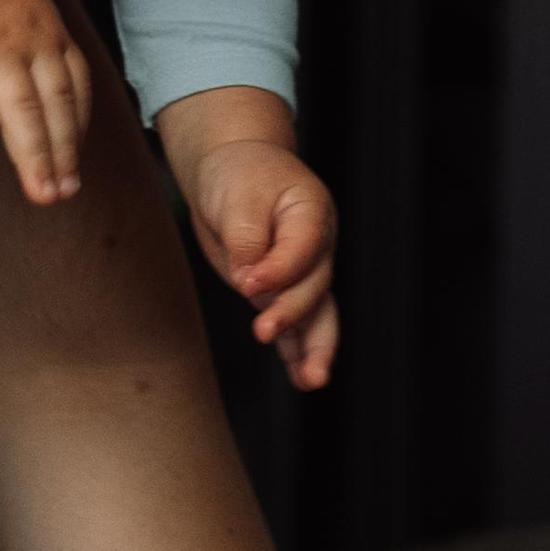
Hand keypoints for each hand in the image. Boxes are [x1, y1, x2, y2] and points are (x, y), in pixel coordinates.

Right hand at [0, 0, 95, 207]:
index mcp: (46, 28)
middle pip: (55, 105)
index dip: (77, 127)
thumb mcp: (11, 12)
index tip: (74, 161)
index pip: (75, 85)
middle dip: (63, 154)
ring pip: (21, 112)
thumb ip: (28, 51)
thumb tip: (36, 102)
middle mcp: (28, 39)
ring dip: (32, 158)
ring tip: (40, 195)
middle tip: (65, 192)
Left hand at [180, 134, 339, 390]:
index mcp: (311, 213)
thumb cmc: (238, 174)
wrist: (232, 171)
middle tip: (263, 330)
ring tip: (312, 379)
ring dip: (315, 348)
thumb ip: (246, 236)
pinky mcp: (282, 292)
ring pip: (317, 315)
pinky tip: (302, 378)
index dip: (278, 269)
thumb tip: (248, 279)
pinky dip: (299, 352)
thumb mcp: (237, 194)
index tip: (247, 280)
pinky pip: (299, 326)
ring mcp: (302, 273)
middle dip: (291, 312)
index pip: (303, 248)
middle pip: (314, 286)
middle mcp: (316, 247)